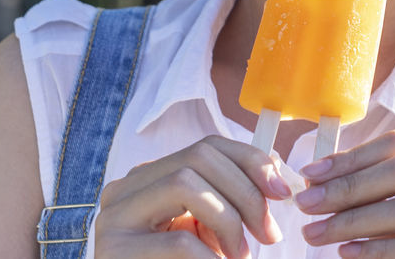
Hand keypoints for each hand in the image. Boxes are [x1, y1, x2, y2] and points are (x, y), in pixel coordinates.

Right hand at [93, 135, 290, 257]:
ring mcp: (114, 217)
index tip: (281, 192)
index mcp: (148, 179)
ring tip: (241, 256)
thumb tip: (275, 169)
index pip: (206, 147)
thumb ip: (228, 200)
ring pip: (185, 185)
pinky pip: (179, 242)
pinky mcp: (113, 249)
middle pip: (198, 157)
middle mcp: (125, 189)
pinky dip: (211, 258)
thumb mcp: (206, 231)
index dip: (251, 161)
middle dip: (245, 193)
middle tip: (269, 234)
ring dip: (229, 222)